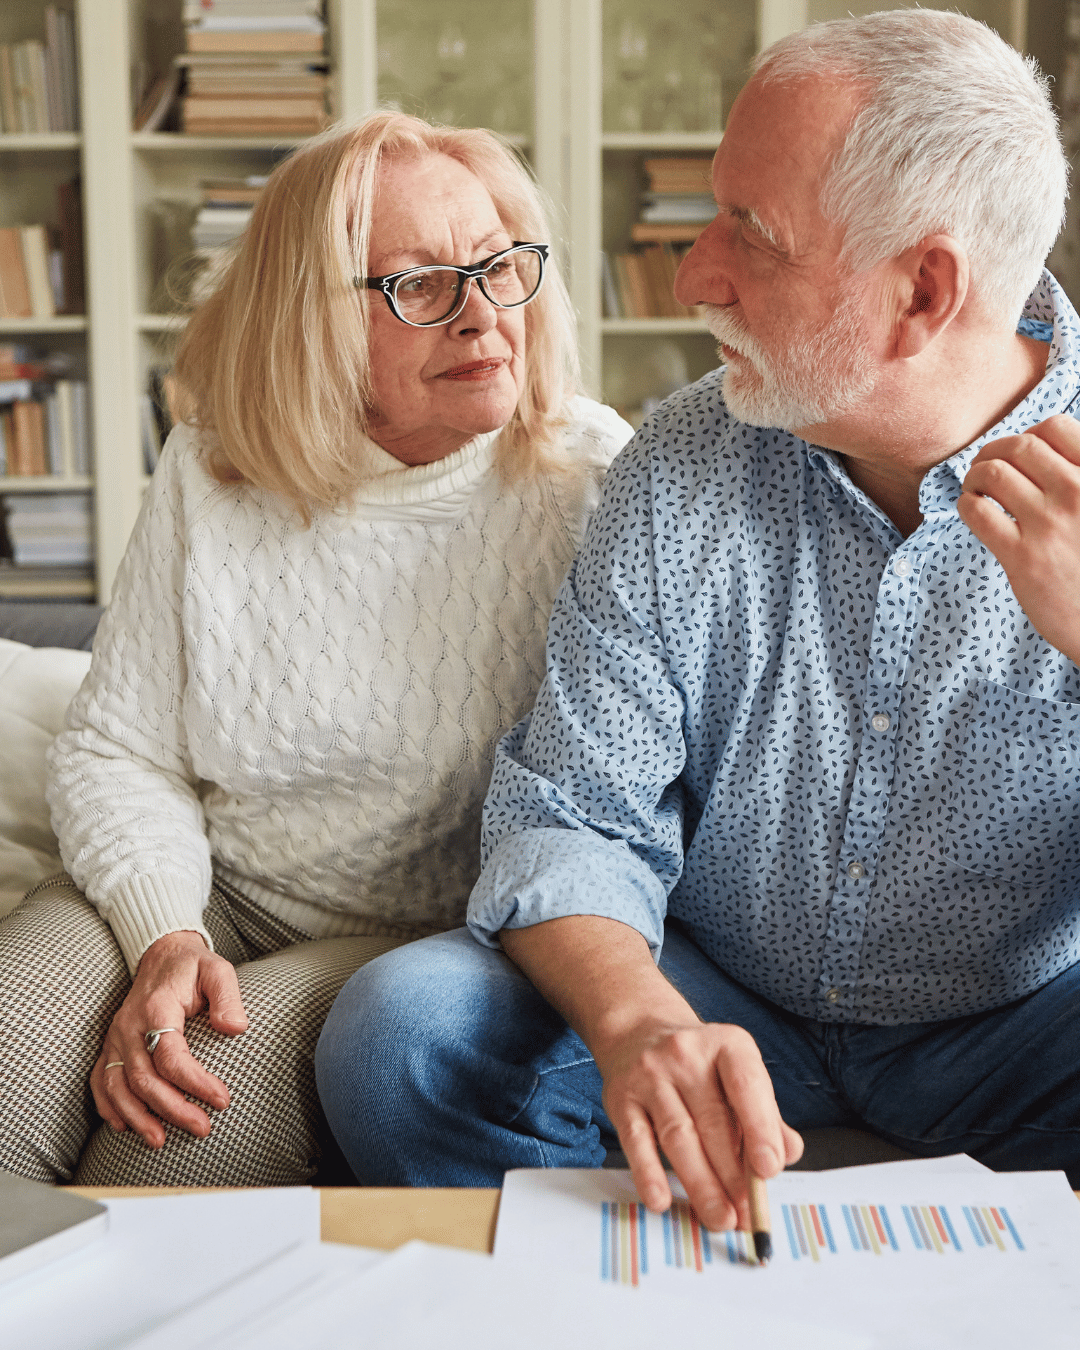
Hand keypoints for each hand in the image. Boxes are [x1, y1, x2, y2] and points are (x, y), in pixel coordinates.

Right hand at [90, 930, 247, 1147]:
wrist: (162, 956)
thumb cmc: (193, 967)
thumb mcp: (218, 970)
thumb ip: (228, 996)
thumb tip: (235, 1028)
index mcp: (156, 1007)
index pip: (171, 1055)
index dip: (195, 1082)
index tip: (222, 1099)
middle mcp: (129, 1026)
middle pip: (144, 1078)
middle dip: (172, 1109)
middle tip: (202, 1127)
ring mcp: (116, 1037)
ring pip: (117, 1086)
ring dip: (137, 1117)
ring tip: (160, 1140)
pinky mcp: (111, 1045)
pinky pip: (101, 1080)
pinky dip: (109, 1106)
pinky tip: (125, 1126)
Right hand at [595, 1016, 802, 1232]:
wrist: (639, 1032)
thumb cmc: (700, 1065)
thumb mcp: (737, 1074)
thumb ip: (765, 1114)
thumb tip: (787, 1154)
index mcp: (726, 1045)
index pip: (746, 1085)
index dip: (760, 1129)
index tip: (769, 1170)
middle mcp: (686, 1054)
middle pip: (712, 1121)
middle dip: (733, 1175)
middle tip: (747, 1214)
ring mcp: (650, 1074)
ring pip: (679, 1136)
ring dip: (701, 1184)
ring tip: (720, 1217)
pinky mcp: (621, 1098)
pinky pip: (636, 1141)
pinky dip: (649, 1174)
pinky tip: (662, 1200)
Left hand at [958, 414, 1079, 666]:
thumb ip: (1079, 479)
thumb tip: (1042, 453)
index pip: (1055, 427)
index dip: (1029, 434)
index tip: (1022, 453)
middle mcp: (1078, 493)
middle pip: (1019, 446)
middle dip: (993, 452)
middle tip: (985, 467)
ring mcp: (1050, 525)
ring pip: (993, 474)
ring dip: (975, 476)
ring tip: (976, 489)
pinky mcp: (1023, 557)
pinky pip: (977, 512)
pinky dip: (966, 505)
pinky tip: (973, 512)